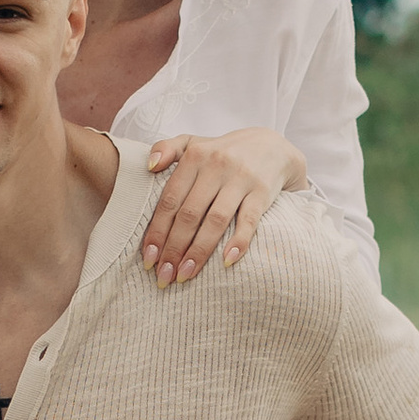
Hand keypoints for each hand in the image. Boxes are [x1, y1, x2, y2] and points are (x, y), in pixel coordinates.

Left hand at [141, 127, 306, 283]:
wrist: (270, 147)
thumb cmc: (222, 153)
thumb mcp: (193, 143)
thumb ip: (167, 149)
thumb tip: (149, 166)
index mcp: (195, 157)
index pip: (170, 200)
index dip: (158, 231)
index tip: (148, 258)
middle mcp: (216, 167)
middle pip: (189, 214)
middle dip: (173, 248)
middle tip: (163, 276)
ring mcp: (241, 180)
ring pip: (215, 220)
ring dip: (198, 251)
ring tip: (185, 274)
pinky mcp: (262, 192)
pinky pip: (249, 220)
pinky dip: (239, 241)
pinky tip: (226, 261)